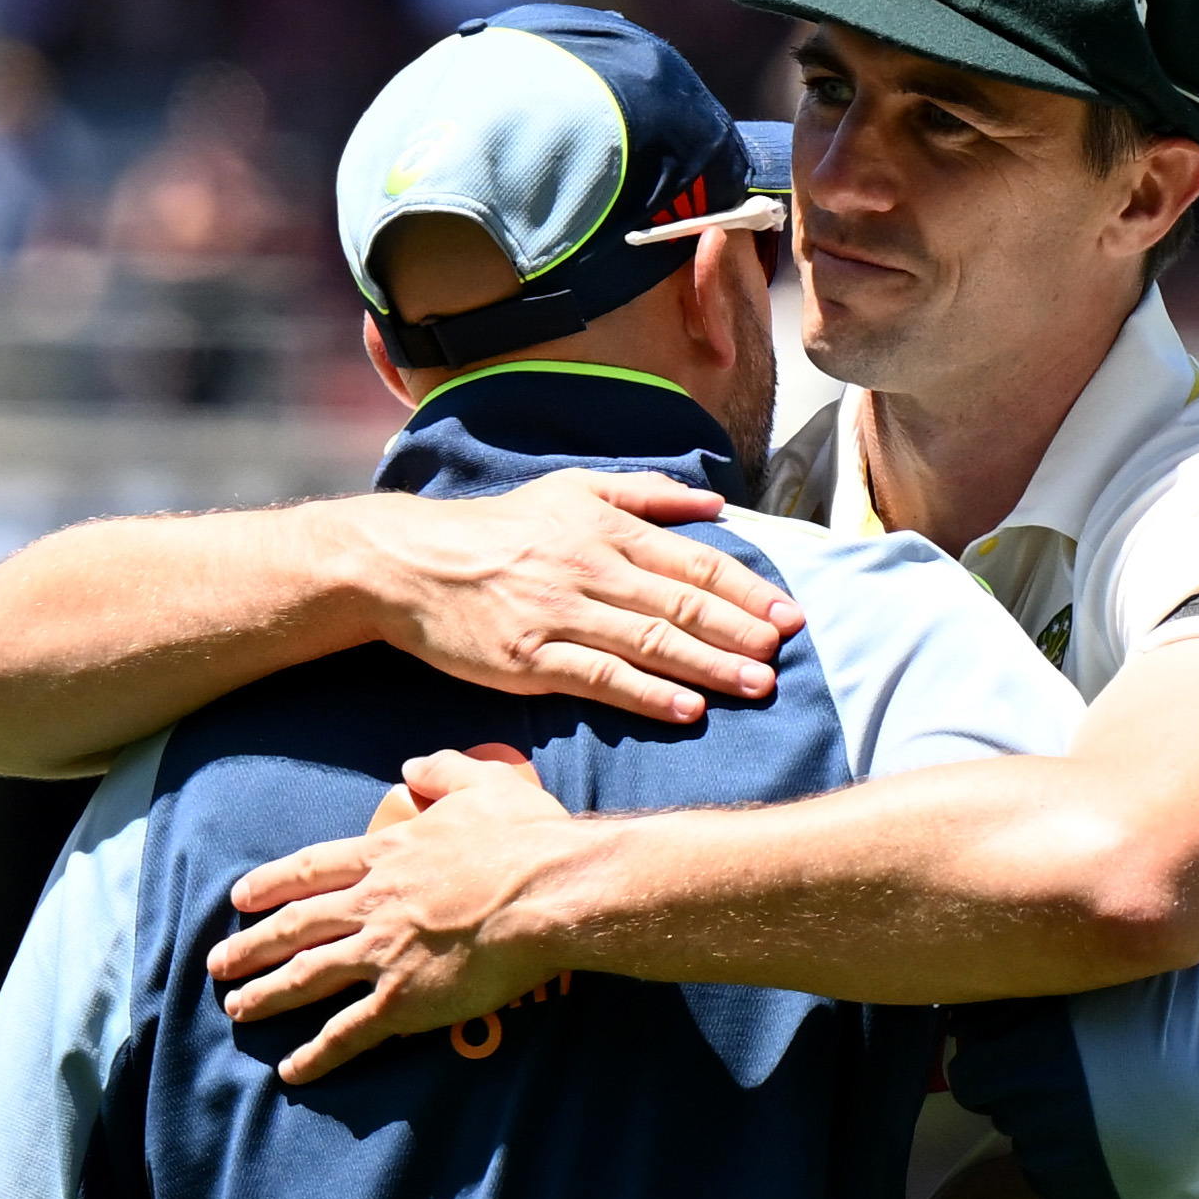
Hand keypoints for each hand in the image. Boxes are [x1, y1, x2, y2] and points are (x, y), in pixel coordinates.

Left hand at [210, 750, 577, 1080]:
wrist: (548, 892)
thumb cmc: (526, 840)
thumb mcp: (484, 784)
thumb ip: (443, 770)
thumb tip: (413, 764)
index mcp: (387, 854)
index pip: (311, 869)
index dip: (270, 885)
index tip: (239, 899)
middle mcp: (372, 903)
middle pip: (295, 925)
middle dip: (251, 946)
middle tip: (217, 963)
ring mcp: (383, 953)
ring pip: (307, 977)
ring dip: (267, 994)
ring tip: (237, 1010)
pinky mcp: (405, 1000)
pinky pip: (349, 1033)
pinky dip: (316, 1053)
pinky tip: (291, 1071)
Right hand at [370, 472, 796, 723]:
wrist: (411, 564)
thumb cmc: (498, 530)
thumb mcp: (570, 489)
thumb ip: (645, 495)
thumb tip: (714, 505)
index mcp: (605, 527)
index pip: (691, 561)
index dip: (745, 589)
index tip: (787, 614)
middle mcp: (589, 568)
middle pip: (680, 603)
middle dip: (741, 630)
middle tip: (786, 653)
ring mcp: (560, 615)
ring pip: (650, 642)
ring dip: (710, 666)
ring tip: (758, 685)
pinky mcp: (529, 659)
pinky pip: (599, 678)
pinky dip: (647, 694)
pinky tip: (687, 709)